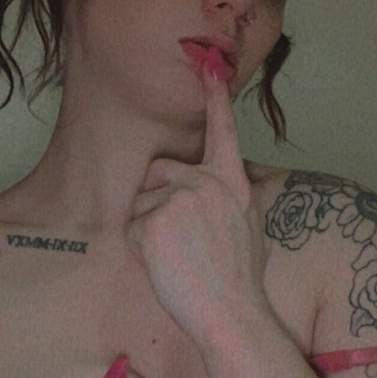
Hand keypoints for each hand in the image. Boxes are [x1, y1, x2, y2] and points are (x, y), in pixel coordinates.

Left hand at [126, 52, 269, 339]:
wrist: (232, 314)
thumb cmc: (238, 279)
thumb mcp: (247, 225)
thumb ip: (227, 195)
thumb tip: (212, 184)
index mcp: (232, 182)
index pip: (222, 131)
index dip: (214, 96)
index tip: (209, 63)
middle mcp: (206, 182)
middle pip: (160, 171)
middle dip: (159, 199)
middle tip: (182, 240)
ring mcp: (178, 199)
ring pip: (142, 201)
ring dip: (149, 227)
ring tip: (178, 257)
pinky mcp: (151, 220)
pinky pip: (130, 226)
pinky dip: (139, 248)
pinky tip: (165, 264)